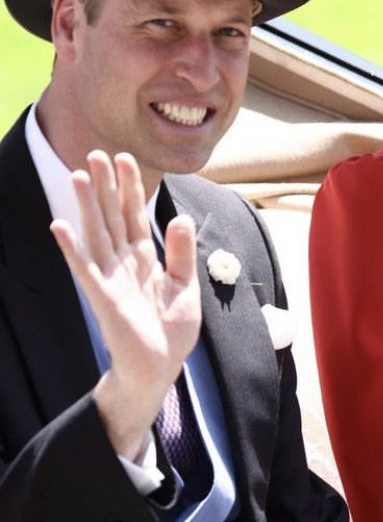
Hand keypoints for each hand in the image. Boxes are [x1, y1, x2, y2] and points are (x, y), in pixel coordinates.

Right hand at [50, 151, 200, 459]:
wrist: (159, 368)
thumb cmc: (170, 332)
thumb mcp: (185, 287)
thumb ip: (181, 253)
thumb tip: (181, 217)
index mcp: (144, 260)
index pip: (136, 216)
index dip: (131, 188)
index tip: (125, 158)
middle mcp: (123, 264)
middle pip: (113, 217)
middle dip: (106, 186)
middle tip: (95, 153)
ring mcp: (110, 278)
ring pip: (97, 234)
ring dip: (87, 205)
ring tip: (78, 175)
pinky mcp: (102, 297)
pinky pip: (84, 268)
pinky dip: (72, 247)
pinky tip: (58, 225)